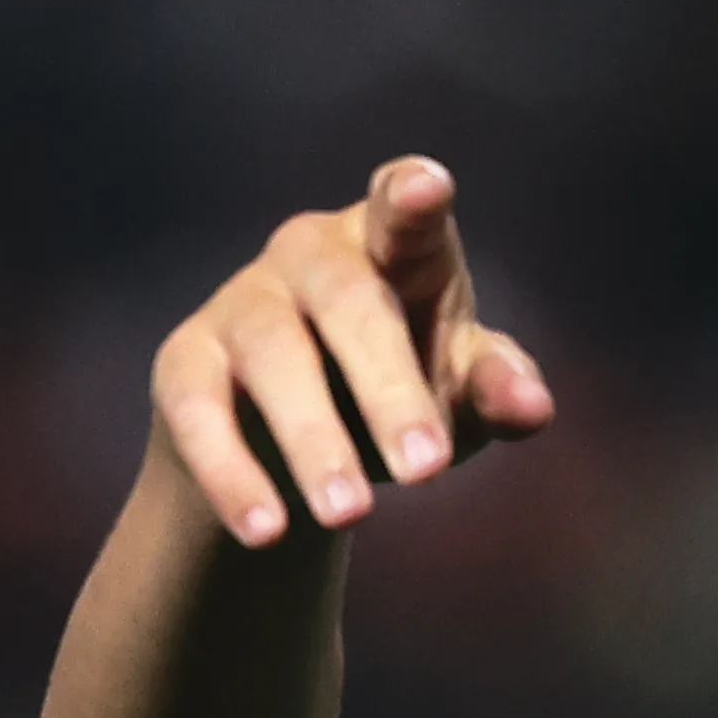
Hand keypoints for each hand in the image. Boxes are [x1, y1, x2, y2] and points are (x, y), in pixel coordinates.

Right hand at [150, 155, 557, 547]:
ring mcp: (241, 303)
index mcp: (391, 247)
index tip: (428, 186)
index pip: (403, 213)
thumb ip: (496, 391)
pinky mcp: (184, 364)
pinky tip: (268, 531)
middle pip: (350, 304)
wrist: (294, 445)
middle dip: (391, 390)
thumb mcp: (459, 393)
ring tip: (352, 516)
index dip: (412, 199)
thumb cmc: (400, 391)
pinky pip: (200, 414)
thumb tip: (533, 406)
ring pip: (274, 359)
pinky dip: (233, 474)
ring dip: (316, 441)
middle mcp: (310, 255)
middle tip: (428, 472)